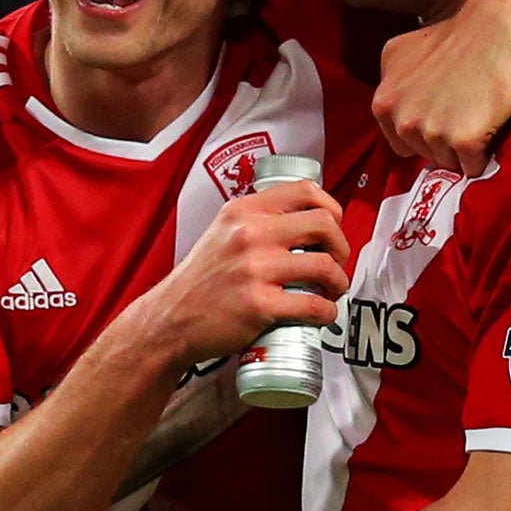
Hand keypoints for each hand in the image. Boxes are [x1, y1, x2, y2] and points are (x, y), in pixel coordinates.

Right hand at [132, 181, 349, 365]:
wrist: (170, 319)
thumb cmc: (201, 280)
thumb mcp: (222, 232)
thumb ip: (255, 221)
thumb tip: (302, 221)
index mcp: (244, 210)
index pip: (305, 191)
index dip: (332, 209)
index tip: (334, 228)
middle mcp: (250, 233)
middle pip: (324, 224)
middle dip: (341, 247)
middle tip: (335, 263)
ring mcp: (255, 269)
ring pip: (325, 267)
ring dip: (339, 283)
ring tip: (330, 292)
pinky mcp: (259, 305)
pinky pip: (313, 306)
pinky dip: (327, 313)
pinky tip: (321, 315)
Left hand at [372, 0, 510, 176]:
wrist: (495, 29)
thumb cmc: (455, 37)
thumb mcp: (401, 53)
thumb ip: (393, 87)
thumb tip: (397, 115)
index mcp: (383, 102)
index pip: (400, 142)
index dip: (423, 133)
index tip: (442, 118)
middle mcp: (401, 119)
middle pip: (423, 154)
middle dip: (442, 141)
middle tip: (463, 112)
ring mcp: (430, 131)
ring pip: (447, 162)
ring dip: (463, 149)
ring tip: (477, 117)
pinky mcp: (462, 140)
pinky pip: (471, 167)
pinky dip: (482, 156)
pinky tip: (489, 129)